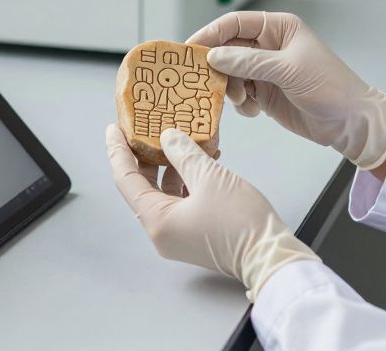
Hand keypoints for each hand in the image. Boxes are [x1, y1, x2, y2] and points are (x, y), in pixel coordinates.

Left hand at [106, 125, 318, 300]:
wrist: (271, 256)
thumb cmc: (241, 223)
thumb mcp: (209, 176)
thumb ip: (183, 153)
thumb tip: (167, 137)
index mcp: (157, 221)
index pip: (126, 180)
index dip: (118, 151)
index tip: (114, 129)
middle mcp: (162, 232)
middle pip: (143, 187)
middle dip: (145, 156)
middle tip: (145, 130)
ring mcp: (178, 236)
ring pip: (163, 194)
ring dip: (170, 167)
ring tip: (178, 140)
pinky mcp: (194, 235)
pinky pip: (180, 202)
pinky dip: (185, 181)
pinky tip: (199, 161)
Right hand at [188, 11, 385, 169]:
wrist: (350, 122)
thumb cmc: (331, 86)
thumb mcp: (289, 69)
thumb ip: (250, 62)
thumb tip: (215, 56)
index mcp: (277, 28)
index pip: (234, 23)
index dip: (210, 34)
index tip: (190, 49)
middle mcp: (268, 47)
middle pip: (226, 49)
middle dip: (217, 66)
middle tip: (206, 81)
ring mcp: (265, 71)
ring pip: (229, 74)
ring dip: (229, 88)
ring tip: (243, 99)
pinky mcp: (264, 93)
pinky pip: (238, 94)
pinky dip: (240, 103)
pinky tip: (254, 110)